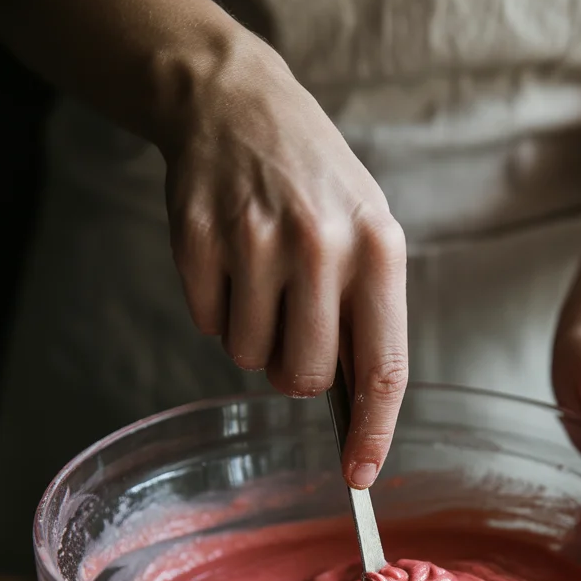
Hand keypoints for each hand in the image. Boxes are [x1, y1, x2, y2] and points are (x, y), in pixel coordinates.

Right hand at [158, 29, 407, 489]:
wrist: (238, 103)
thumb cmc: (315, 185)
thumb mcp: (367, 232)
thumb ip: (367, 316)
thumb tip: (356, 414)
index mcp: (378, 250)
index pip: (383, 367)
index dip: (372, 433)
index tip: (359, 477)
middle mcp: (321, 246)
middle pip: (306, 379)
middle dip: (296, 373)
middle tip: (292, 330)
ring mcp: (254, 240)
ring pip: (250, 359)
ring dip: (254, 338)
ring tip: (262, 278)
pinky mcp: (197, 239)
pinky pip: (208, 326)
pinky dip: (218, 310)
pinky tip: (230, 261)